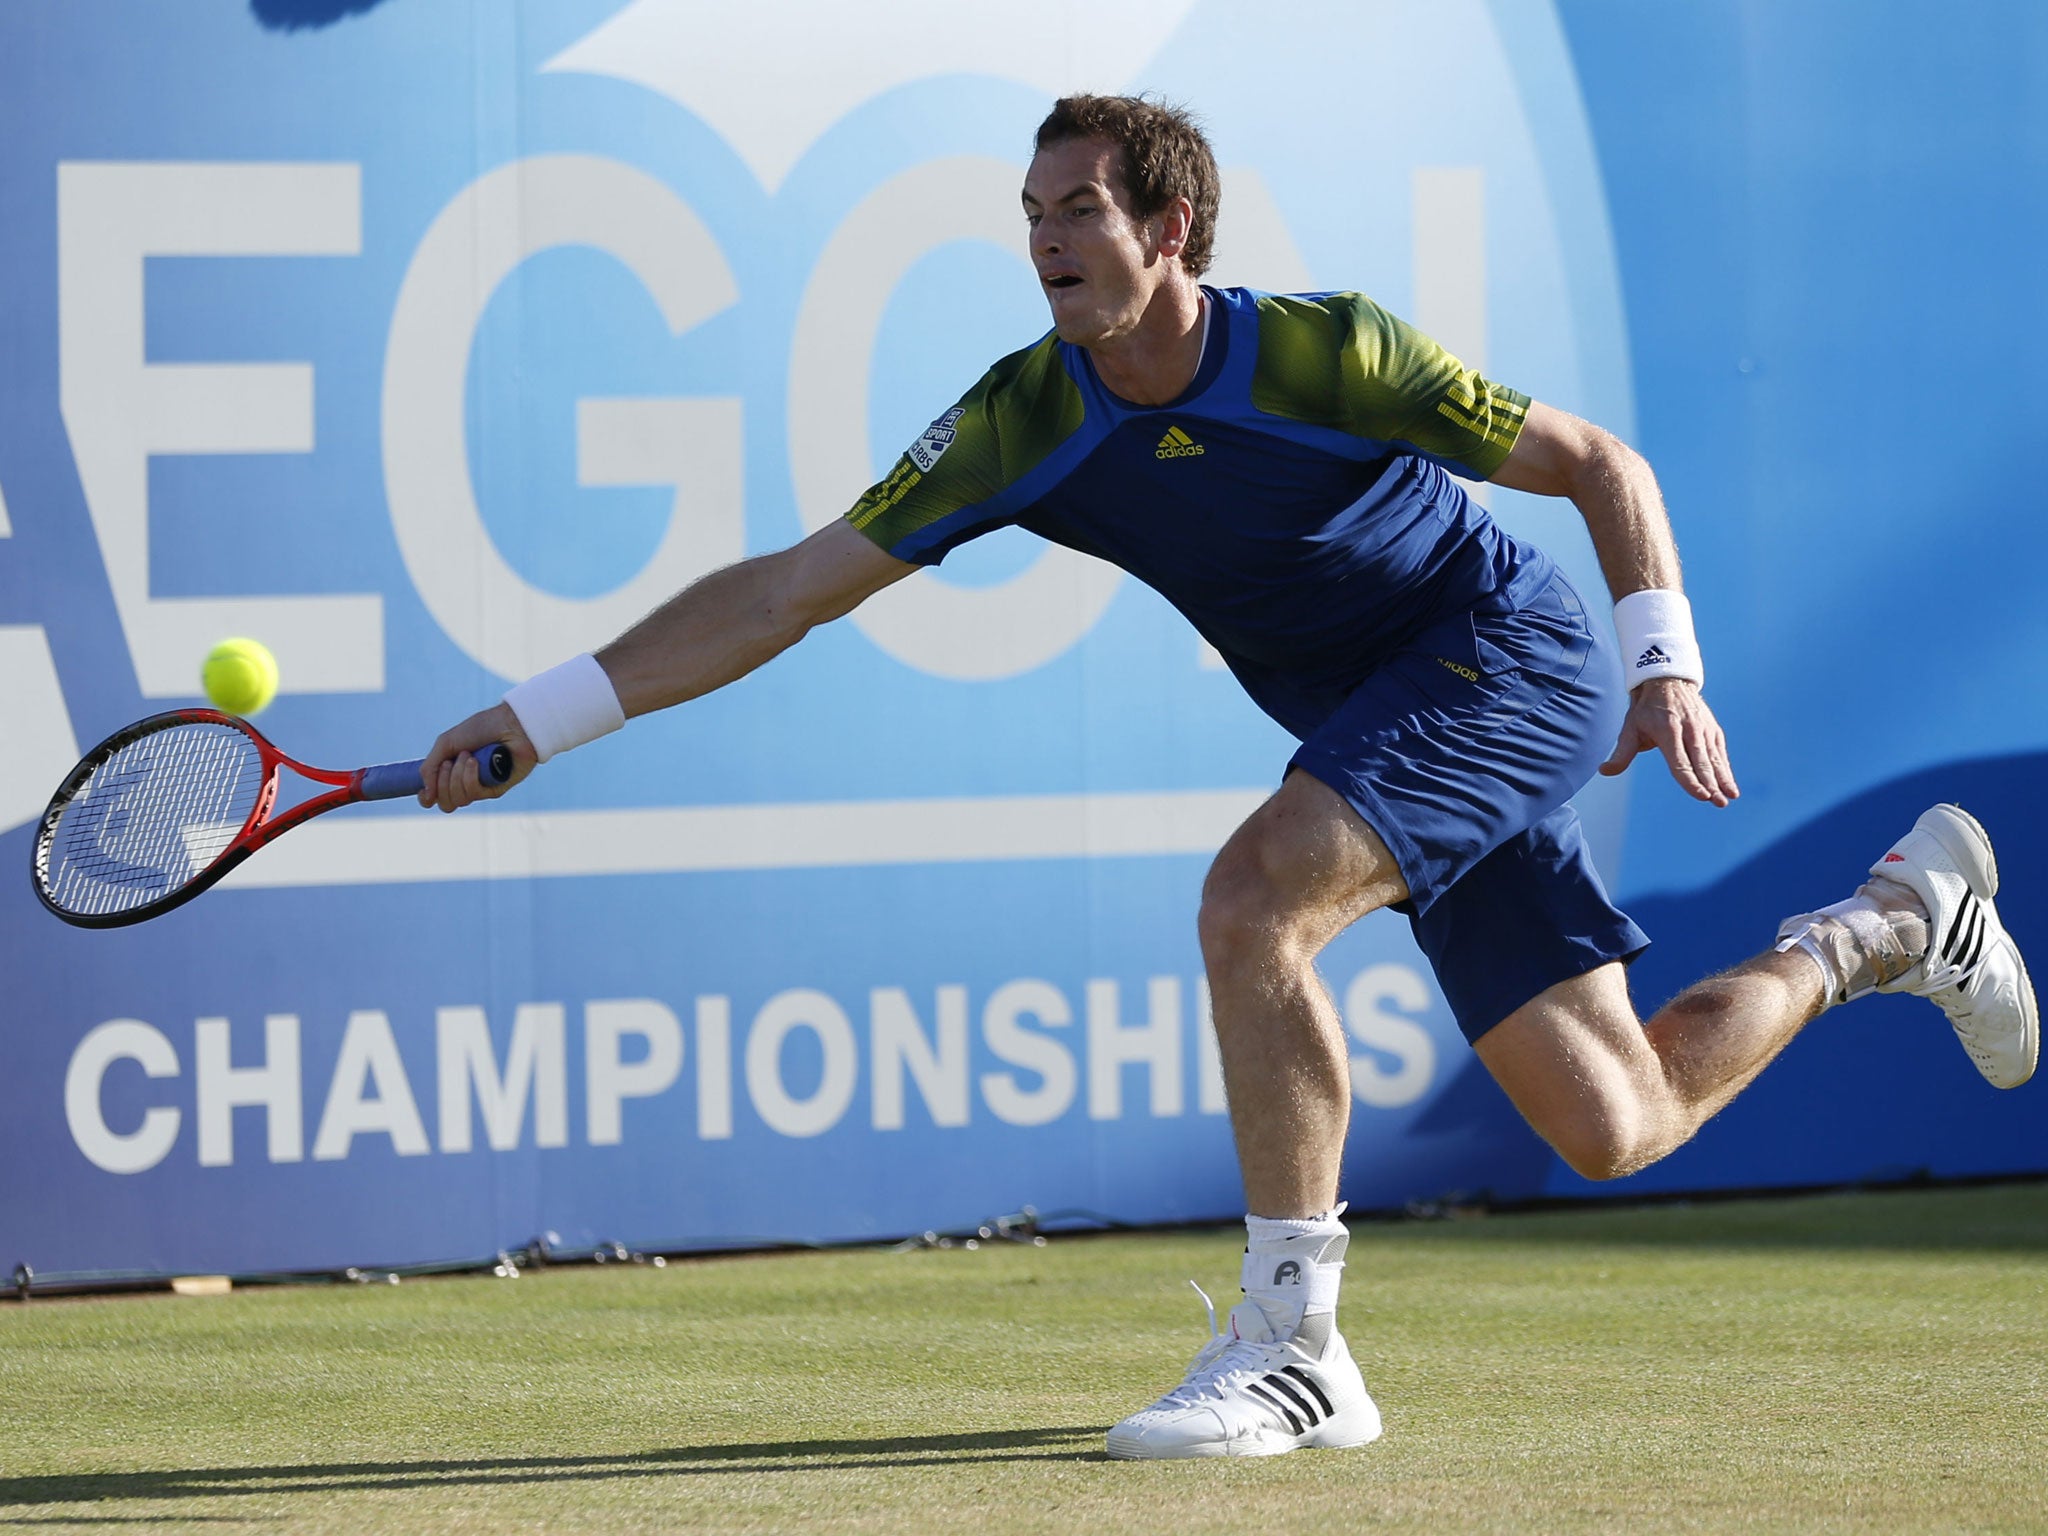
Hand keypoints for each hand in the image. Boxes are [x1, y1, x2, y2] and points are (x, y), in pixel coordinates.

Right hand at [416, 702, 537, 812]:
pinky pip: (474, 793)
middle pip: (445, 803)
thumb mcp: (446, 743)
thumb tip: (425, 794)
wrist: (510, 724)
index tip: (425, 792)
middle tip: (449, 762)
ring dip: (457, 776)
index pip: (436, 798)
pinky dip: (470, 777)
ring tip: (467, 756)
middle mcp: (466, 783)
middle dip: (441, 783)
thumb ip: (430, 767)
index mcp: (452, 772)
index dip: (426, 798)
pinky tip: (476, 762)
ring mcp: (481, 788)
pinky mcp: (496, 790)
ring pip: (458, 800)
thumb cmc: (481, 729)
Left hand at [1598, 677, 1738, 806]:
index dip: (1690, 780)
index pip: (1680, 761)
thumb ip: (1621, 753)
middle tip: (1719, 803)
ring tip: (1730, 797)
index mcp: (1668, 730)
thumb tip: (1604, 771)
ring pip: (1715, 758)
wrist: (1668, 681)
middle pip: (1701, 762)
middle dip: (1711, 784)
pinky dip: (1726, 769)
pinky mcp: (1713, 730)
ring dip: (1723, 779)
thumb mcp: (1630, 728)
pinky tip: (1730, 786)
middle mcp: (1690, 729)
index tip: (1701, 796)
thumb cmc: (1646, 710)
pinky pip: (1720, 753)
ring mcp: (1704, 729)